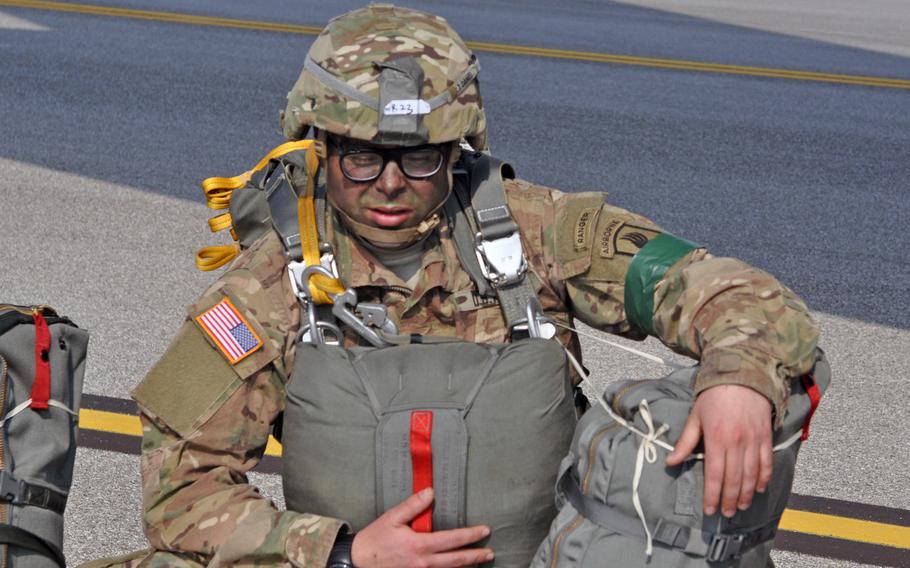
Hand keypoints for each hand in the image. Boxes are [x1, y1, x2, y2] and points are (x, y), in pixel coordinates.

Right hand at [351, 488, 493, 567]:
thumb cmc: (375, 539)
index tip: (485, 531)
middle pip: (457, 561)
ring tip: (480, 562)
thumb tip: (430, 492)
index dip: (471, 535)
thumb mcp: (392, 518)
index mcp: (420, 545)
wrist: (359, 562)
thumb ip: (413, 506)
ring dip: (467, 567)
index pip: (453, 540)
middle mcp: (424, 563)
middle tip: (490, 552)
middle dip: (476, 556)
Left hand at [665, 384, 772, 517]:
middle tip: (725, 513)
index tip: (709, 509)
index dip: (712, 495)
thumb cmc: (714, 395)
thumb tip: (670, 462)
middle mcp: (737, 442)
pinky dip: (763, 478)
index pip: (714, 474)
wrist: (743, 375)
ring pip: (751, 475)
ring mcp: (754, 440)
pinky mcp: (766, 437)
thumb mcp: (695, 416)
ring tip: (740, 507)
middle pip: (734, 479)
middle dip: (729, 499)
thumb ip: (685, 442)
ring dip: (746, 494)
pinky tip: (759, 488)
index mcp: (717, 438)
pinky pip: (766, 463)